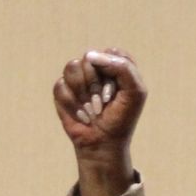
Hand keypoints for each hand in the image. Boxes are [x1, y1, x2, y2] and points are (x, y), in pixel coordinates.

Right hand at [55, 48, 147, 195]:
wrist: (103, 143)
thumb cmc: (121, 119)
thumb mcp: (135, 93)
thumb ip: (123, 67)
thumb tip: (90, 55)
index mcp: (116, 65)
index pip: (111, 52)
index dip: (112, 72)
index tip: (118, 92)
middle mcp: (96, 69)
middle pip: (89, 59)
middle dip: (96, 84)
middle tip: (103, 103)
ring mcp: (78, 78)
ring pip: (72, 67)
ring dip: (83, 93)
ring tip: (91, 109)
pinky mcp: (63, 90)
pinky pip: (61, 85)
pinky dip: (72, 104)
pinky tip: (80, 114)